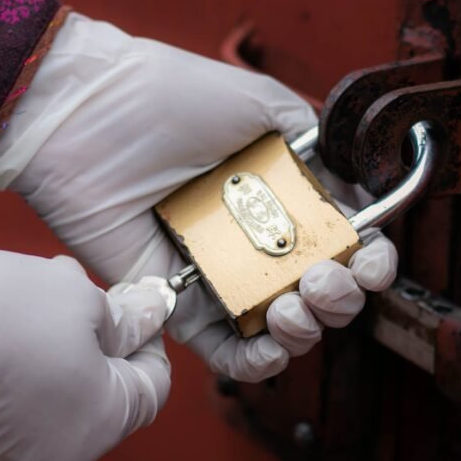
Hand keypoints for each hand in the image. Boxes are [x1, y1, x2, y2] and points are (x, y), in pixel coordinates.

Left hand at [0, 13, 397, 381]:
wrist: (88, 114)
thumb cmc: (170, 97)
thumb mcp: (261, 103)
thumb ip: (315, 146)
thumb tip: (359, 189)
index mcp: (280, 197)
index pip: (342, 244)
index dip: (369, 261)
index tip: (371, 260)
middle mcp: (254, 242)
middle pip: (320, 295)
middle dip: (341, 299)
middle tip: (322, 278)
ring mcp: (218, 276)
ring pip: (280, 329)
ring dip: (306, 330)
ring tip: (294, 303)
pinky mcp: (177, 304)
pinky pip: (224, 352)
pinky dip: (256, 363)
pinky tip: (270, 345)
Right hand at [0, 246, 169, 460]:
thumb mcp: (73, 298)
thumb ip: (122, 317)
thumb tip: (152, 316)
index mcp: (101, 423)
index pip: (151, 385)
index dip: (146, 338)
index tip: (131, 303)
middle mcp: (58, 460)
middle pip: (96, 397)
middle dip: (90, 339)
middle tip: (65, 289)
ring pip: (45, 406)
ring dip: (45, 359)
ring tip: (14, 306)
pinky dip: (1, 383)